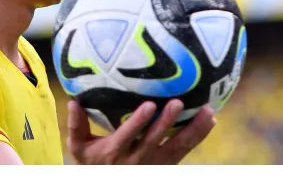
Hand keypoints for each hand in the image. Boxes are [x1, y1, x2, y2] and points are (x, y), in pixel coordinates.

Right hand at [66, 99, 215, 164]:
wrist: (107, 182)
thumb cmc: (92, 162)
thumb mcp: (79, 147)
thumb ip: (75, 125)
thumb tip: (73, 102)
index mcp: (113, 152)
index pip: (128, 136)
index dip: (139, 122)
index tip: (149, 105)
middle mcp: (136, 160)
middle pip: (154, 141)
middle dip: (166, 123)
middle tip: (177, 103)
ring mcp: (154, 165)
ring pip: (176, 147)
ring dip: (192, 130)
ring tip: (207, 113)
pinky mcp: (166, 165)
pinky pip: (184, 150)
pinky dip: (198, 135)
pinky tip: (210, 120)